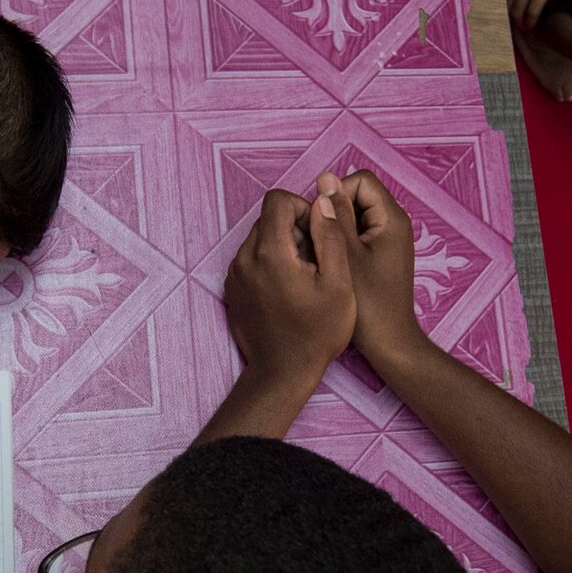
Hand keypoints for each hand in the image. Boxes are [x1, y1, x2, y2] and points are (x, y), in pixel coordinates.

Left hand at [221, 179, 354, 393]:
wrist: (283, 372)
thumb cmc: (317, 332)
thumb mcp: (339, 282)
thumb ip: (330, 236)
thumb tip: (323, 201)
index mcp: (269, 253)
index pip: (278, 200)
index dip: (304, 208)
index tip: (319, 234)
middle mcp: (243, 259)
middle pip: (268, 218)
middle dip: (294, 227)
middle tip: (316, 258)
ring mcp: (234, 275)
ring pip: (259, 238)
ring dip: (283, 245)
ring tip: (304, 275)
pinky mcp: (232, 289)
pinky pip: (251, 260)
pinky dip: (270, 263)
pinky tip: (288, 288)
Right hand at [330, 169, 429, 369]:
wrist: (387, 341)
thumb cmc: (368, 303)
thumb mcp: (344, 255)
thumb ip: (335, 215)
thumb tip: (325, 180)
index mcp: (392, 219)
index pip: (359, 181)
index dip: (334, 196)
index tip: (320, 225)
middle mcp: (395, 225)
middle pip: (356, 197)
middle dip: (333, 213)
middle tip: (319, 243)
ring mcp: (389, 241)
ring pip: (354, 218)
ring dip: (334, 230)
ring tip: (323, 256)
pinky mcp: (381, 255)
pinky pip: (357, 235)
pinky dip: (340, 244)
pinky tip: (331, 266)